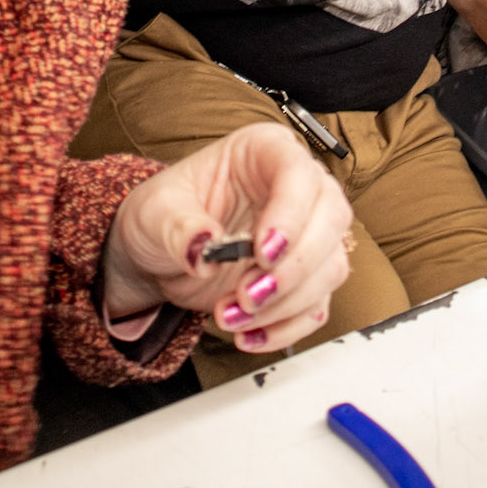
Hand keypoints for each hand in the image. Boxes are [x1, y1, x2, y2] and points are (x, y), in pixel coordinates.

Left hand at [102, 124, 353, 353]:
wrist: (158, 255)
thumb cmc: (162, 215)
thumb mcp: (155, 212)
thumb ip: (179, 227)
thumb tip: (204, 248)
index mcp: (264, 152)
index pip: (298, 172)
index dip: (290, 213)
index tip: (262, 253)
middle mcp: (297, 188)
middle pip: (331, 219)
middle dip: (294, 268)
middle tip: (248, 295)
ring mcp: (306, 234)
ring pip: (330, 267)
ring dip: (285, 303)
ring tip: (230, 316)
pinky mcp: (303, 278)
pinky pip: (317, 306)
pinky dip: (286, 327)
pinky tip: (249, 335)